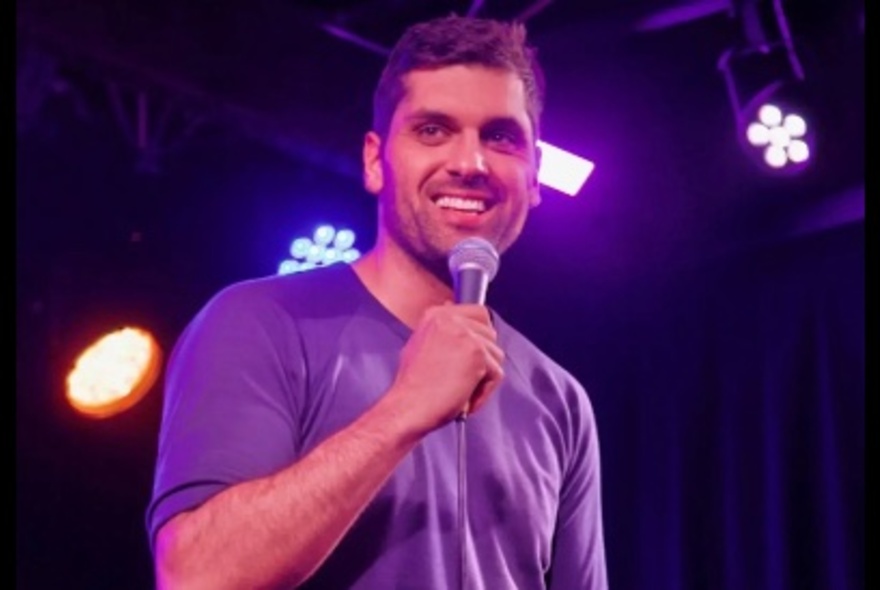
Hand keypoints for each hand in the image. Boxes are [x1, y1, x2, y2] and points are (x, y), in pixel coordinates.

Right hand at [385, 303, 503, 434]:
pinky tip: (464, 401)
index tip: (470, 358)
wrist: (407, 408)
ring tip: (461, 392)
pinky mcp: (477, 353)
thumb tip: (450, 309)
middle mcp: (450, 318)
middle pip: (491, 334)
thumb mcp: (421, 347)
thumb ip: (441, 331)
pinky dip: (484, 393)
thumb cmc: (413, 387)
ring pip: (496, 355)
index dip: (479, 338)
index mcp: (436, 315)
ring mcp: (465, 334)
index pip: (478, 313)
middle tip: (463, 380)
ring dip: (483, 378)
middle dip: (483, 360)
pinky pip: (496, 374)